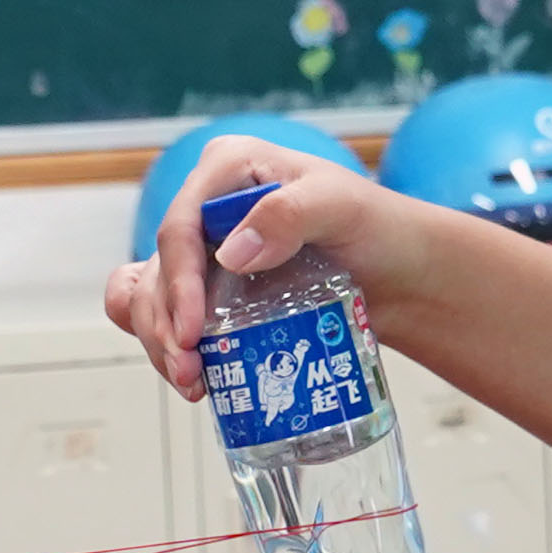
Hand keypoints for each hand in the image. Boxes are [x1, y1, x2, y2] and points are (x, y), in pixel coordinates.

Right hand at [104, 143, 424, 397]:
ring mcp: (206, 249)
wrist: (399, 273)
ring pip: (152, 295)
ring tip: (192, 383)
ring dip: (159, 341)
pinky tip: (194, 376)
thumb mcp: (342, 207)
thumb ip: (290, 215)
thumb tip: (231, 253)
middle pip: (158, 267)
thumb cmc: (378, 228)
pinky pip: (170, 315)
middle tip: (188, 371)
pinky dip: (170, 345)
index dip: (177, 282)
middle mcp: (207, 204)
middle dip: (164, 322)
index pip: (180, 225)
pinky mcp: (211, 287)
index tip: (191, 332)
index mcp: (229, 169)